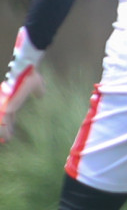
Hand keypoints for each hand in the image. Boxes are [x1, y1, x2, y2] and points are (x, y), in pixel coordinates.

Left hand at [0, 29, 43, 143]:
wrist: (26, 68)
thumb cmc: (30, 74)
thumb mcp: (36, 85)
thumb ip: (38, 90)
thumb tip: (41, 95)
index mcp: (11, 99)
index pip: (8, 114)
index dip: (9, 124)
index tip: (10, 132)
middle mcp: (6, 102)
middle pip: (4, 119)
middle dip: (4, 130)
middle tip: (6, 140)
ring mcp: (5, 104)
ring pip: (2, 121)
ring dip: (4, 131)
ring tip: (6, 140)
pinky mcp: (7, 105)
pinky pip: (4, 119)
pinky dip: (5, 128)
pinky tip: (7, 135)